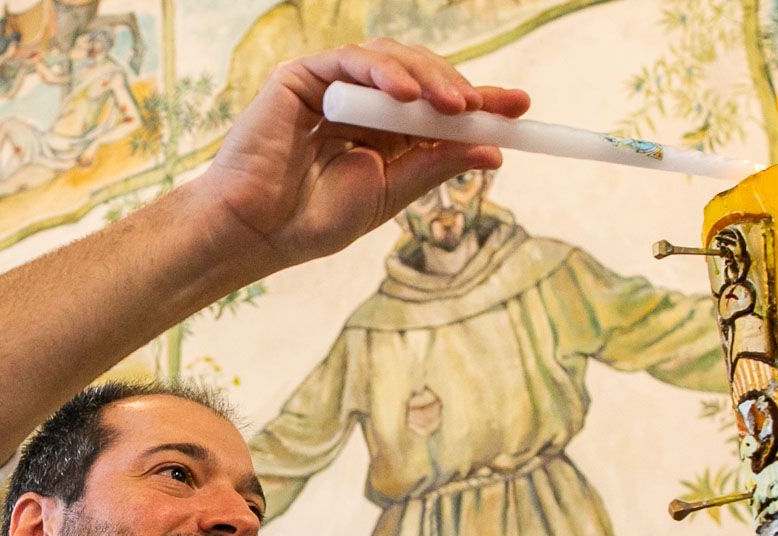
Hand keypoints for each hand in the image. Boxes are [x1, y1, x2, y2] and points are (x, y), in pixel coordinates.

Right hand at [193, 40, 530, 270]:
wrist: (257, 233)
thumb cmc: (313, 221)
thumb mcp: (389, 195)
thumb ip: (434, 167)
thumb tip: (492, 151)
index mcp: (383, 133)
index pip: (437, 107)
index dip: (479, 103)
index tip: (520, 108)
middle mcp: (361, 103)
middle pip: (421, 77)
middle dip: (459, 88)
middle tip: (488, 108)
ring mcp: (333, 86)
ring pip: (392, 61)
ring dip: (428, 79)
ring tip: (456, 106)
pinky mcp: (304, 76)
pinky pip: (352, 60)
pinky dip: (384, 73)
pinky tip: (407, 96)